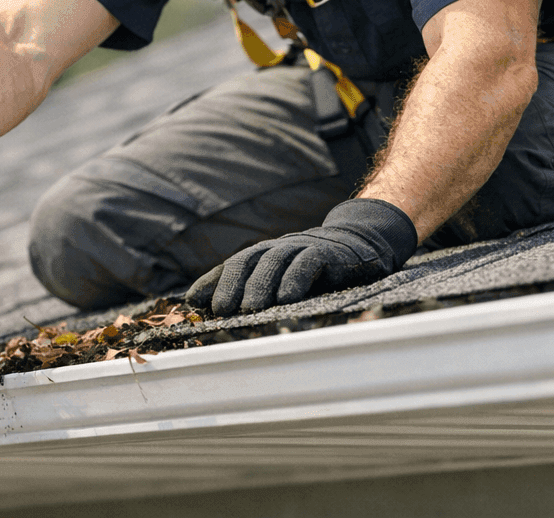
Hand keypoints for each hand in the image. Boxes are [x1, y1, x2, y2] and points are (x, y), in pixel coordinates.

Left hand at [185, 198, 417, 315]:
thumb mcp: (285, 279)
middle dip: (232, 285)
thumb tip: (215, 310)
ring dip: (260, 285)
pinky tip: (287, 298)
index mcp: (265, 255)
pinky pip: (307, 263)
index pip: (232, 265)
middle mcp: (279, 248)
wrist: (360, 242)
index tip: (193, 302)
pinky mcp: (327, 253)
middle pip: (248, 262)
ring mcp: (302, 248)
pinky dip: (295, 280)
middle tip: (222, 310)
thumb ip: (255, 289)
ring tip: (250, 309)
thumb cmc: (316, 268)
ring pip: (274, 261)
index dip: (212, 281)